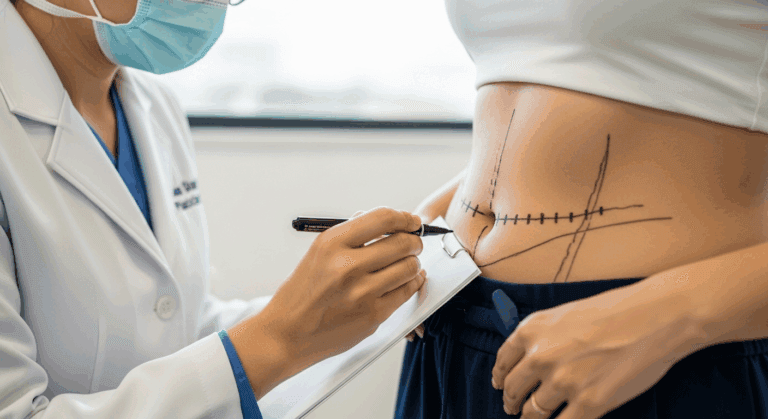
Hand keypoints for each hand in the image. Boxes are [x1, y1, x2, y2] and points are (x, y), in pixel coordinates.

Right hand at [229, 207, 426, 397]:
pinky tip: (408, 279)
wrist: (287, 333)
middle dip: (413, 241)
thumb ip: (351, 235)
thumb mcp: (318, 253)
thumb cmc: (303, 291)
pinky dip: (412, 282)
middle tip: (413, 243)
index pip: (382, 219)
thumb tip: (386, 222)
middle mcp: (347, 266)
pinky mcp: (373, 316)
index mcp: (332, 244)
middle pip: (401, 243)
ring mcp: (362, 293)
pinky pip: (406, 292)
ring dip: (413, 262)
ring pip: (409, 267)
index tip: (412, 221)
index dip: (404, 218)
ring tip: (407, 263)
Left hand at [491, 286, 701, 417]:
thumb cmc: (616, 311)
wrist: (655, 317)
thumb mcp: (564, 314)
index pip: (502, 362)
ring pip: (533, 412)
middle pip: (513, 390)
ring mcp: (564, 382)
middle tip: (513, 407)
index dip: (500, 377)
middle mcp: (541, 356)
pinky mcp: (589, 404)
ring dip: (530, 418)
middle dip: (511, 401)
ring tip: (532, 418)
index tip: (500, 384)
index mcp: (532, 331)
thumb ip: (542, 337)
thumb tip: (529, 359)